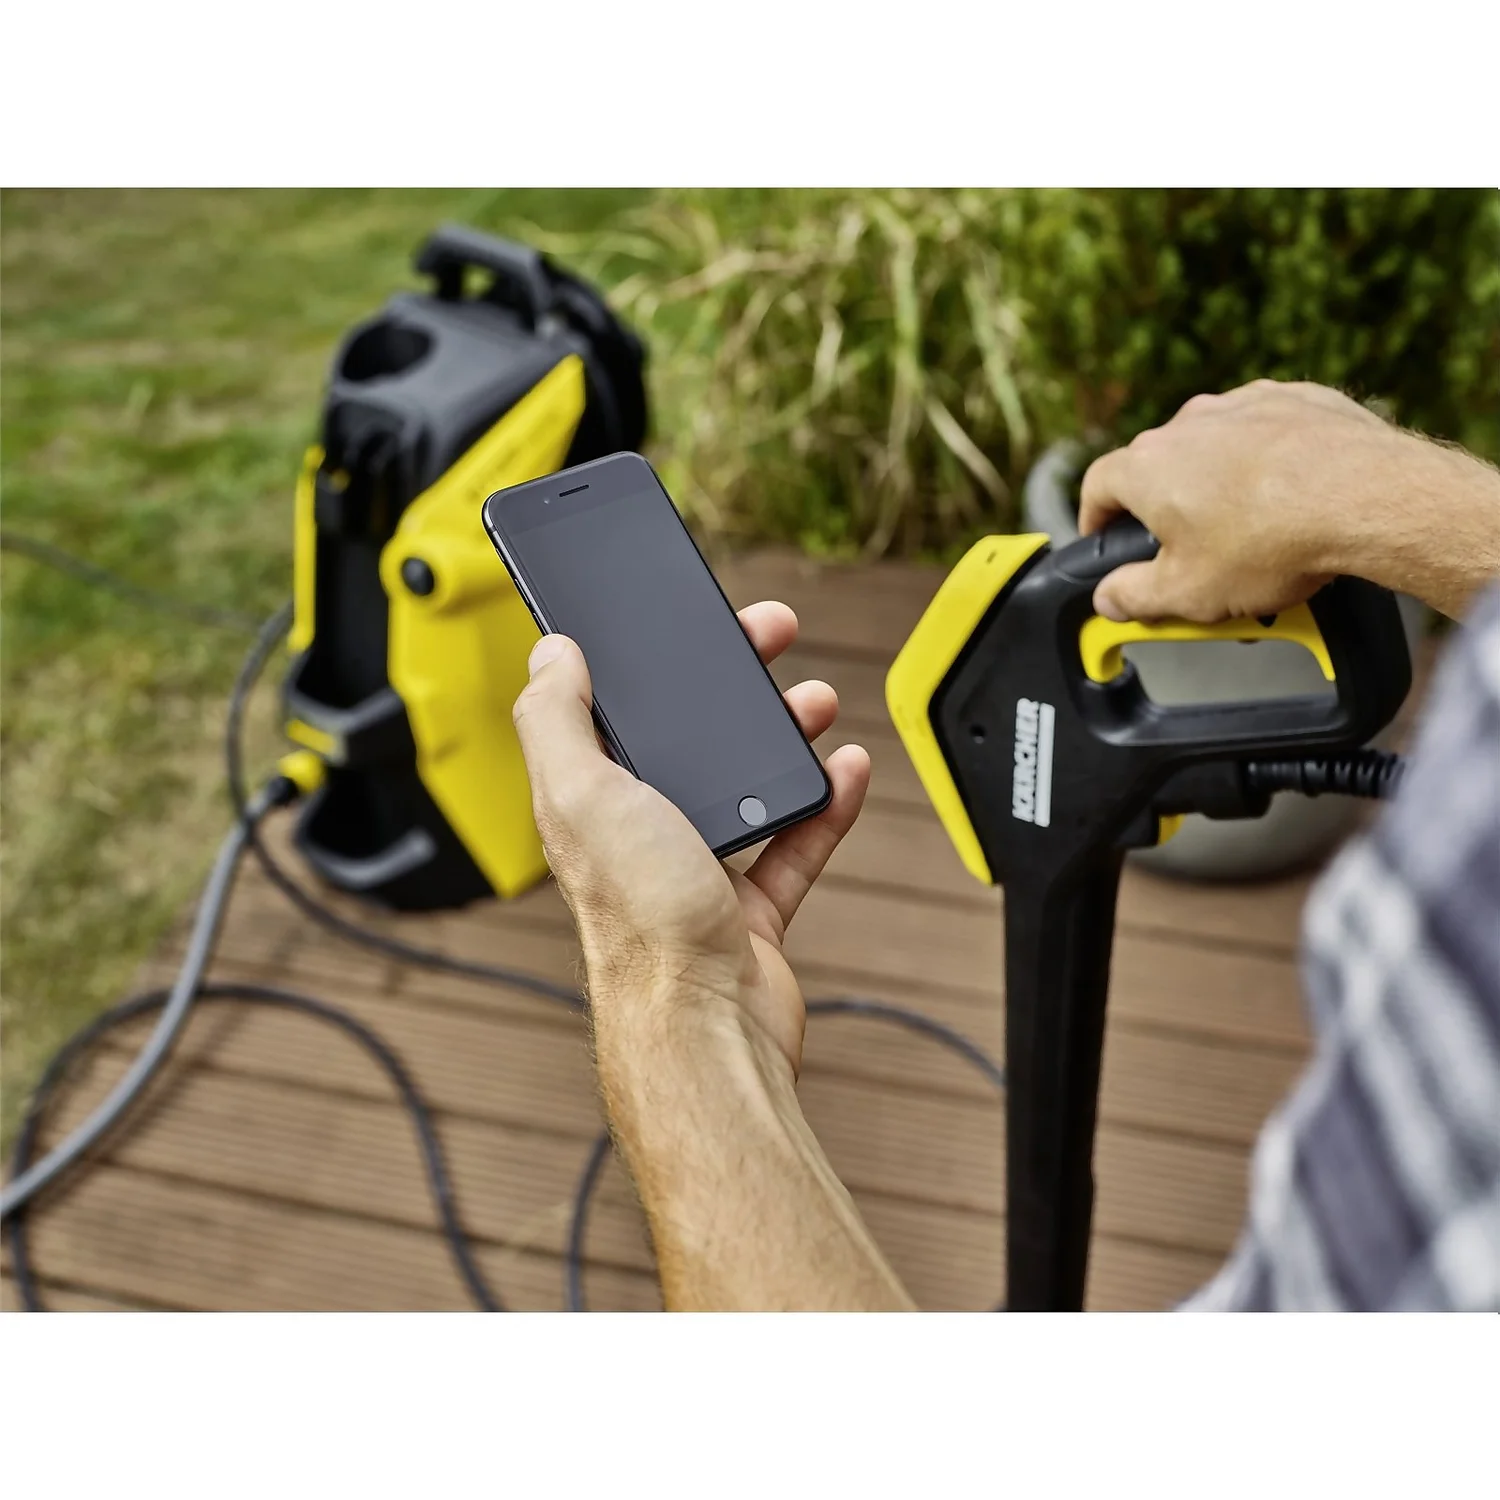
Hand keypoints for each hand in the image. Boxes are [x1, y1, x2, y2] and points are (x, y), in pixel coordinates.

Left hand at [510, 602, 870, 1079]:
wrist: (707, 1028)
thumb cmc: (640, 923)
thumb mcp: (582, 796)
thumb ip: (556, 720)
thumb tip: (550, 654)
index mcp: (591, 802)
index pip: (613, 710)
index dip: (645, 658)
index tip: (682, 619)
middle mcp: (639, 835)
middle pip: (687, 740)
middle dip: (731, 685)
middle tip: (770, 637)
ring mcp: (696, 873)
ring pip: (745, 786)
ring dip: (783, 738)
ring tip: (816, 702)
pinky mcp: (748, 911)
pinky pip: (794, 844)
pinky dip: (823, 807)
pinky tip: (845, 773)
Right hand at [1079, 379, 1401, 622]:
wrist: (1368, 498)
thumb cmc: (1272, 542)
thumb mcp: (1187, 593)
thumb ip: (1134, 596)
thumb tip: (1109, 598)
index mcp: (1148, 466)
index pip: (1097, 486)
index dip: (1096, 519)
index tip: (1105, 540)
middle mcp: (1188, 424)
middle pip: (1159, 469)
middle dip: (1167, 511)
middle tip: (1190, 555)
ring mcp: (1244, 405)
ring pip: (1215, 449)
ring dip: (1219, 485)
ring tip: (1251, 533)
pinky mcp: (1296, 399)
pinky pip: (1267, 434)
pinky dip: (1269, 464)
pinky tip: (1292, 500)